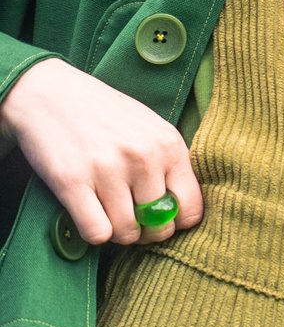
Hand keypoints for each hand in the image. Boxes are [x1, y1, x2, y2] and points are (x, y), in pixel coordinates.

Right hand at [0, 57, 202, 248]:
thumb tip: (182, 214)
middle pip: (158, 226)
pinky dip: (94, 232)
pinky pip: (97, 232)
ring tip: (108, 212)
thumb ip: (170, 164)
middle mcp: (143, 157)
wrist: (49, 94)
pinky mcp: (72, 181)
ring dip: (117, 232)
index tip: (160, 219)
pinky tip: (90, 214)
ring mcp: (107, 169)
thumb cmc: (104, 115)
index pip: (191, 209)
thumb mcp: (150, 128)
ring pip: (126, 233)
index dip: (176, 223)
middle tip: (131, 218)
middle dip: (145, 231)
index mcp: (169, 144)